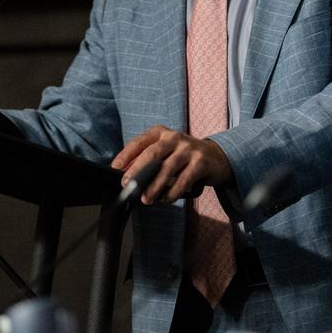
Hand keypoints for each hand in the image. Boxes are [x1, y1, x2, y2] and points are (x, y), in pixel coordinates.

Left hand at [112, 125, 232, 204]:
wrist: (216, 157)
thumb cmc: (184, 156)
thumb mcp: (165, 153)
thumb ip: (147, 161)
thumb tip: (125, 174)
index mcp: (161, 133)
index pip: (140, 142)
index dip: (126, 155)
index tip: (116, 168)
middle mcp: (175, 137)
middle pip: (152, 154)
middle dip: (138, 172)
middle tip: (129, 186)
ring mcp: (189, 148)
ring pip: (167, 169)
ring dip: (154, 187)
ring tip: (147, 199)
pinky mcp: (201, 162)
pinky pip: (183, 180)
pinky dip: (172, 192)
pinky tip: (166, 199)